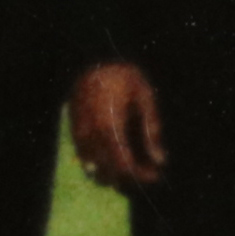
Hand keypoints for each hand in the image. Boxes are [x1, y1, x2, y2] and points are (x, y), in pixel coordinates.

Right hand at [67, 59, 166, 193]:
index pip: (124, 165)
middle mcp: (91, 135)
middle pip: (109, 172)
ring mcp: (79, 135)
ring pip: (95, 169)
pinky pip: (86, 159)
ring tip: (133, 163)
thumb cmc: (122, 76)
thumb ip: (151, 130)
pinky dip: (102, 164)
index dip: (141, 175)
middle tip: (148, 169)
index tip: (156, 174)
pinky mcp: (74, 132)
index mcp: (110, 127)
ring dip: (115, 173)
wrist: (92, 59)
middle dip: (130, 176)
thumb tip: (160, 160)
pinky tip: (116, 154)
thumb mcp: (144, 97)